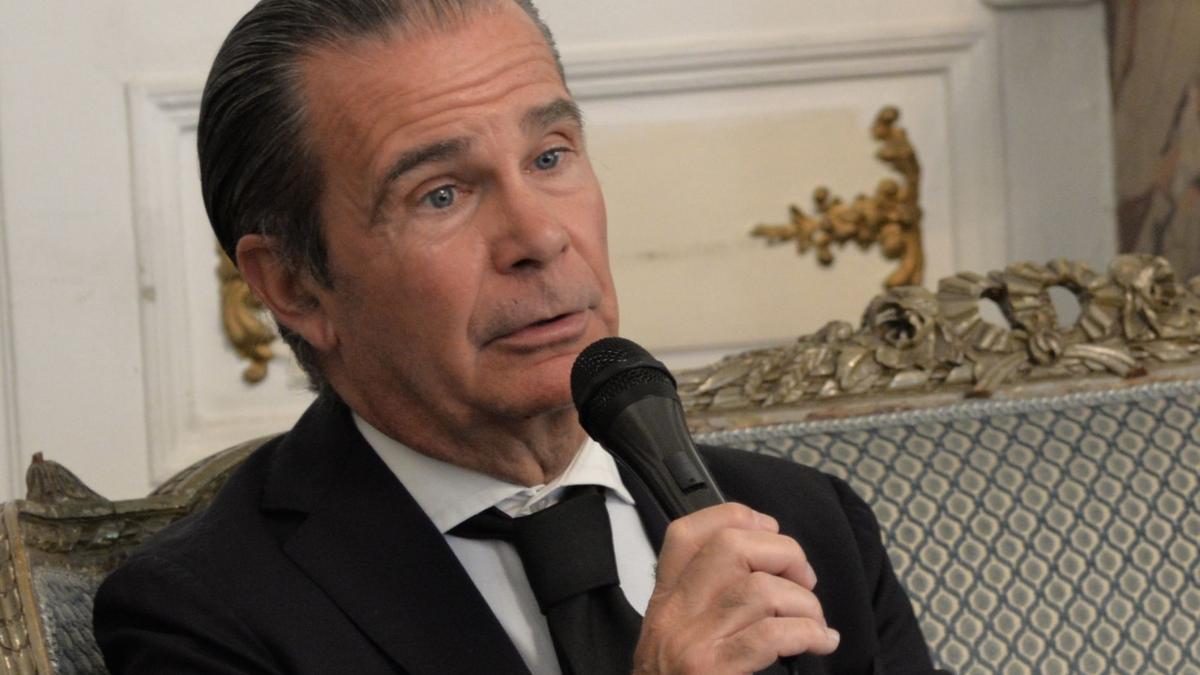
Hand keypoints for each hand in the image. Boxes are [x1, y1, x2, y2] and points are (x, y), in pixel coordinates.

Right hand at [632, 503, 839, 673]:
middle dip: (783, 552)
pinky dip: (807, 633)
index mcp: (665, 602)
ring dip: (803, 602)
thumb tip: (770, 572)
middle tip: (803, 581)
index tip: (769, 531)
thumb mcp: (675, 638)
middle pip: (730, 547)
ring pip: (759, 589)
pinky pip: (771, 635)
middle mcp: (673, 615)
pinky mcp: (712, 671)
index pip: (686, 533)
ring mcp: (691, 643)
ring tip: (814, 622)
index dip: (734, 517)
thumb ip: (705, 603)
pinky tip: (819, 642)